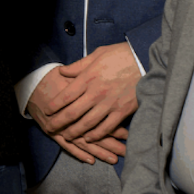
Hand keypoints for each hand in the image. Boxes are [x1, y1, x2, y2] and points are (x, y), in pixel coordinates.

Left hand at [29, 43, 140, 162]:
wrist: (146, 61)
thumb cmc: (121, 55)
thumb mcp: (97, 55)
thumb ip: (78, 66)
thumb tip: (62, 71)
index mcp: (87, 78)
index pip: (65, 96)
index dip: (53, 106)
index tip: (46, 111)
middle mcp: (96, 93)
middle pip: (72, 113)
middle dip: (59, 123)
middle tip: (50, 128)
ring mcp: (109, 104)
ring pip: (87, 123)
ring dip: (75, 132)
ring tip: (67, 137)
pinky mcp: (122, 111)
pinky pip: (107, 127)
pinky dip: (96, 134)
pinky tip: (89, 138)